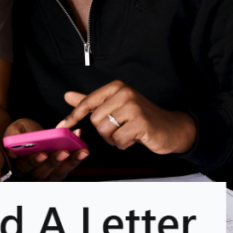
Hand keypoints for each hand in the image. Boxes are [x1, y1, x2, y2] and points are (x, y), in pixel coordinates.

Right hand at [5, 118, 87, 181]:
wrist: (31, 132)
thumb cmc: (22, 131)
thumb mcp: (15, 128)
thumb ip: (12, 137)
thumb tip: (12, 153)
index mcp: (18, 164)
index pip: (25, 166)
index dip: (34, 161)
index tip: (43, 154)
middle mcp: (31, 174)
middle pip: (42, 173)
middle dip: (54, 162)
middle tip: (64, 151)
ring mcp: (46, 175)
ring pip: (58, 174)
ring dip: (71, 162)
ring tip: (81, 151)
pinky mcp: (57, 172)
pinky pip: (68, 169)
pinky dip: (76, 159)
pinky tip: (83, 148)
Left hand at [56, 81, 196, 154]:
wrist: (170, 128)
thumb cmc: (140, 118)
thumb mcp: (114, 106)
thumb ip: (91, 102)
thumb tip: (67, 95)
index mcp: (116, 87)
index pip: (87, 102)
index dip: (73, 116)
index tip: (61, 126)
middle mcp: (124, 93)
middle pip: (95, 121)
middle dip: (104, 131)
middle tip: (120, 128)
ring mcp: (133, 107)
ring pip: (105, 131)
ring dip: (114, 139)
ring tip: (127, 132)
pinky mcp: (141, 122)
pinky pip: (118, 140)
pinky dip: (123, 144)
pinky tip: (135, 138)